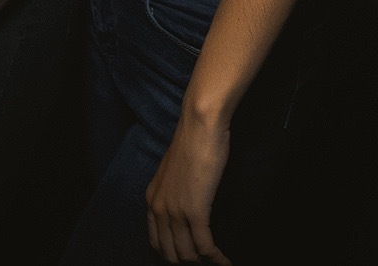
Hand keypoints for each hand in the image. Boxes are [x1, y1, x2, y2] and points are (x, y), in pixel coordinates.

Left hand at [146, 112, 234, 263]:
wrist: (199, 126)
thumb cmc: (193, 142)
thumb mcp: (174, 171)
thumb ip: (174, 191)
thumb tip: (186, 204)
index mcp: (152, 199)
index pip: (156, 242)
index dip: (172, 253)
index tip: (188, 256)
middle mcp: (158, 208)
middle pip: (170, 253)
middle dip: (188, 261)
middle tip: (206, 260)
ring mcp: (175, 212)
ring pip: (187, 254)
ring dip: (204, 262)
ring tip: (218, 262)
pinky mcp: (195, 212)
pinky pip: (205, 247)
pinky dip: (217, 258)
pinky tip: (226, 262)